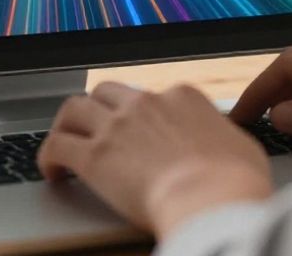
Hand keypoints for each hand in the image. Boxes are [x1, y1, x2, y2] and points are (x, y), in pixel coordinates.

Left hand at [37, 82, 272, 236]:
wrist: (211, 199)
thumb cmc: (235, 182)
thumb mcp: (243, 147)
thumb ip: (224, 136)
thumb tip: (227, 142)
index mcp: (182, 97)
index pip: (153, 95)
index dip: (142, 114)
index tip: (139, 130)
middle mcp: (145, 103)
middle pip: (107, 92)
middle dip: (98, 108)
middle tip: (94, 128)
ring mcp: (116, 126)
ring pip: (74, 109)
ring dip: (66, 125)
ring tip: (63, 142)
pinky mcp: (94, 156)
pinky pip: (58, 146)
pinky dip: (48, 156)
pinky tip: (51, 172)